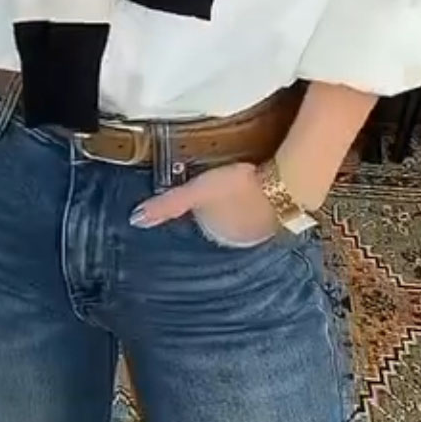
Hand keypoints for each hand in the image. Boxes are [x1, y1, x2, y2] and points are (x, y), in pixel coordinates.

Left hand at [130, 162, 276, 245]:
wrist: (285, 182)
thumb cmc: (238, 187)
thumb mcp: (197, 192)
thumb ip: (168, 205)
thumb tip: (135, 220)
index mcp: (220, 237)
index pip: (203, 224)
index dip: (199, 206)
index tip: (200, 190)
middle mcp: (243, 241)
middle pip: (226, 222)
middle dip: (222, 208)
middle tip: (219, 183)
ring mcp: (266, 230)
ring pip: (247, 216)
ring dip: (243, 203)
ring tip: (240, 181)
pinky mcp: (284, 215)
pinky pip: (267, 208)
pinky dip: (263, 198)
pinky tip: (263, 184)